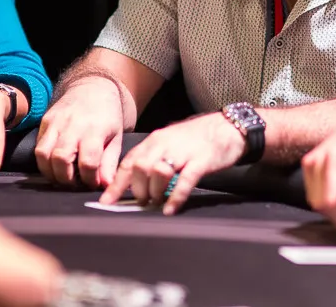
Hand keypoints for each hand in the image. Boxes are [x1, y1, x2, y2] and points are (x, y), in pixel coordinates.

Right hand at [35, 79, 124, 187]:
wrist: (93, 88)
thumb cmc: (108, 116)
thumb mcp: (116, 138)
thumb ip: (110, 163)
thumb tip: (105, 186)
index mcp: (94, 130)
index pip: (88, 162)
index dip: (89, 179)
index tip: (92, 183)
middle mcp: (72, 125)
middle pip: (61, 160)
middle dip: (66, 179)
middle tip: (75, 183)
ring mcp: (56, 122)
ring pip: (43, 154)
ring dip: (51, 172)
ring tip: (63, 176)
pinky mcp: (45, 121)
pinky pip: (38, 147)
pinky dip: (44, 161)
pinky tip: (55, 164)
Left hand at [101, 112, 245, 214]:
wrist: (229, 126)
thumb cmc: (197, 138)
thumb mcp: (170, 142)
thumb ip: (154, 158)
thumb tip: (137, 182)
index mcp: (155, 140)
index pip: (129, 162)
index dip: (116, 184)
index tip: (107, 202)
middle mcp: (165, 144)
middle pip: (140, 168)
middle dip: (137, 190)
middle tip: (141, 202)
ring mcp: (183, 152)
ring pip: (158, 173)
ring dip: (153, 192)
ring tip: (156, 204)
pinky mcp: (200, 161)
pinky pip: (183, 181)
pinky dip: (174, 197)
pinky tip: (170, 209)